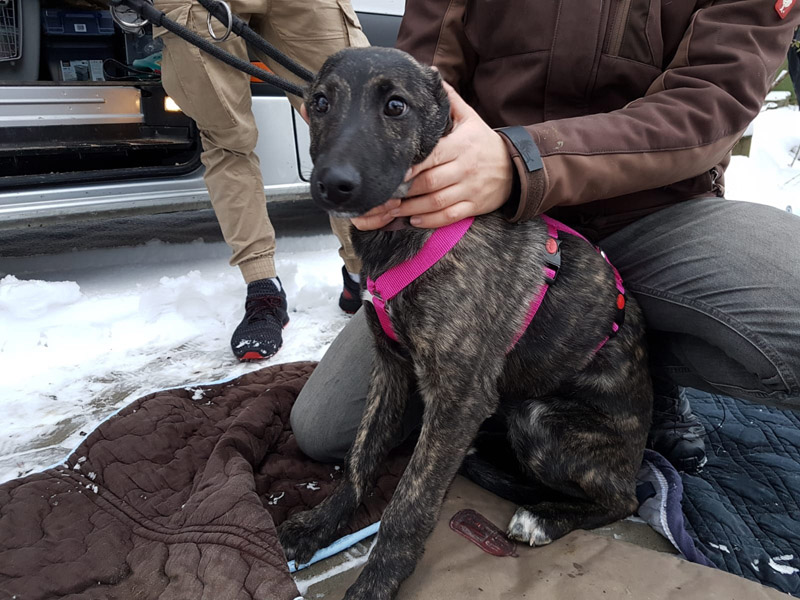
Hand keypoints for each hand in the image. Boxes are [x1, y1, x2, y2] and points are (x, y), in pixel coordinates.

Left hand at [352, 81, 512, 230]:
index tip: (391, 170)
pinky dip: (431, 220)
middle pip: (430, 182)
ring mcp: (470, 189)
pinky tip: (414, 220)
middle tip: (382, 194)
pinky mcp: (474, 206)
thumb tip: (430, 74)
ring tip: (391, 209)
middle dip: (405, 190)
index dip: (411, 166)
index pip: (432, 157)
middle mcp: (465, 168)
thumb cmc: (484, 142)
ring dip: (412, 208)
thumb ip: (449, 99)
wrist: (517, 167)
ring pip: (437, 201)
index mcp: (461, 146)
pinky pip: (450, 216)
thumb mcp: (470, 118)